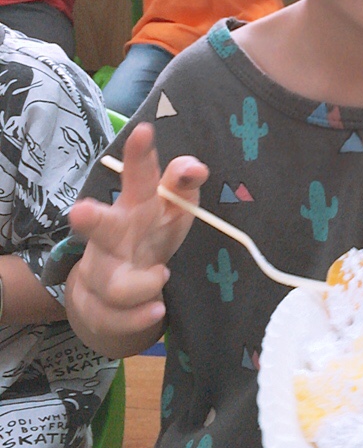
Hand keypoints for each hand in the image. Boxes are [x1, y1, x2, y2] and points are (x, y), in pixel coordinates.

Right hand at [67, 123, 207, 340]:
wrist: (120, 289)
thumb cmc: (153, 233)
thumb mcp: (174, 207)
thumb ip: (184, 184)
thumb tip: (196, 167)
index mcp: (136, 205)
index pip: (138, 176)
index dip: (140, 154)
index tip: (144, 130)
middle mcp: (112, 236)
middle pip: (97, 226)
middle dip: (89, 219)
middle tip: (80, 211)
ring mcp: (102, 272)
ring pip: (112, 283)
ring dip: (139, 285)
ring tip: (161, 278)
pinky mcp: (99, 307)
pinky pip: (115, 317)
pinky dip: (137, 317)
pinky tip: (157, 310)